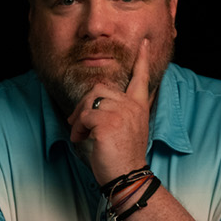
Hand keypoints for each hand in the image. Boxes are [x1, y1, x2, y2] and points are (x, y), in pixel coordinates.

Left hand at [68, 35, 153, 183]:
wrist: (127, 176)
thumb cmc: (121, 155)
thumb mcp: (126, 128)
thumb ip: (118, 110)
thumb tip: (95, 101)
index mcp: (138, 106)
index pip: (141, 79)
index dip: (142, 61)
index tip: (143, 44)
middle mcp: (132, 106)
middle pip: (99, 90)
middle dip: (82, 105)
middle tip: (76, 123)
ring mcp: (121, 114)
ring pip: (89, 103)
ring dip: (78, 120)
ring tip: (82, 135)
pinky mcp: (108, 123)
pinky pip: (83, 117)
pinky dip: (77, 129)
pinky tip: (81, 140)